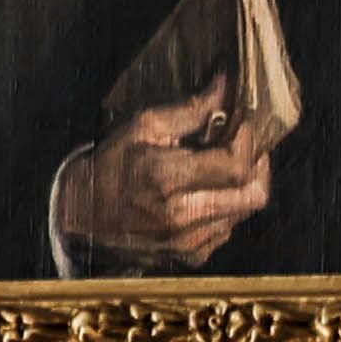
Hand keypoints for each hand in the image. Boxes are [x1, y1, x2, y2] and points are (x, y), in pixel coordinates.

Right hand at [55, 78, 280, 268]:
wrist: (81, 216)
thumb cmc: (110, 168)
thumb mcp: (143, 128)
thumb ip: (191, 110)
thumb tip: (226, 85)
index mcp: (165, 180)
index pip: (236, 164)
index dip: (250, 141)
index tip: (247, 122)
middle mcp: (182, 218)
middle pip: (254, 194)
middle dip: (259, 165)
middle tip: (248, 144)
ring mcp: (189, 243)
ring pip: (245, 211)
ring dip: (243, 185)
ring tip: (224, 165)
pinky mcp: (192, 256)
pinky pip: (228, 228)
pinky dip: (226, 206)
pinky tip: (207, 191)